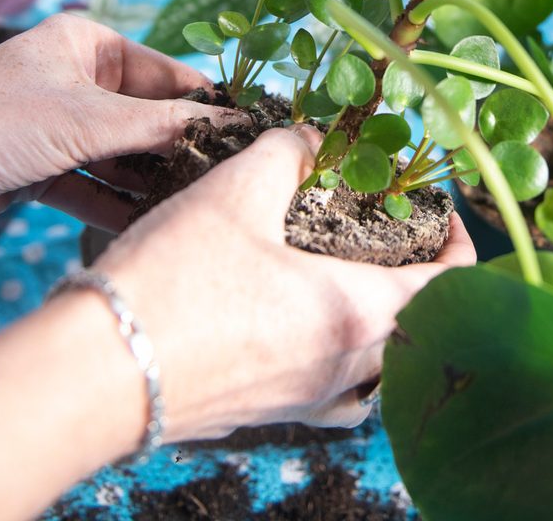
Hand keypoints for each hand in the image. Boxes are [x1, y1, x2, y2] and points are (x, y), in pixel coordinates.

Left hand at [0, 14, 238, 242]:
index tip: (255, 133)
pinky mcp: (45, 170)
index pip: (169, 74)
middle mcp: (79, 82)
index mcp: (89, 45)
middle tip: (232, 179)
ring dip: (155, 182)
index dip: (211, 104)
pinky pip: (97, 186)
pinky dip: (121, 205)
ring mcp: (62, 127)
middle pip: (151, 118)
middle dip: (185, 149)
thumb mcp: (87, 118)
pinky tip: (155, 225)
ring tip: (201, 206)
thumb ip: (165, 125)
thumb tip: (236, 127)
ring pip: (126, 156)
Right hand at [95, 125, 476, 436]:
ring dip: (390, 325)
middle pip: (420, 326)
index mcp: (354, 312)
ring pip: (381, 368)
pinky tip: (313, 331)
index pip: (447, 284)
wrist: (93, 373)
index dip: (459, 244)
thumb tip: (312, 139)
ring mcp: (307, 399)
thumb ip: (287, 153)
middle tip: (402, 238)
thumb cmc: (171, 281)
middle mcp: (344, 367)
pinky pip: (336, 394)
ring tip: (367, 281)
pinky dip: (347, 363)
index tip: (445, 215)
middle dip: (423, 279)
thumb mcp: (235, 191)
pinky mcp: (269, 412)